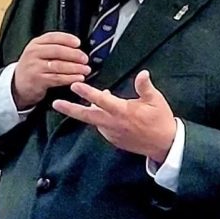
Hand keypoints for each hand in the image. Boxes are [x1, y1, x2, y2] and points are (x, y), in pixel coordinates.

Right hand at [13, 32, 90, 108]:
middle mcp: (34, 53)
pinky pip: (57, 78)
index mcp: (35, 44)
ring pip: (59, 65)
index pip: (53, 37)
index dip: (67, 39)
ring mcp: (35, 67)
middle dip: (74, 54)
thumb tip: (77, 48)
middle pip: (57, 51)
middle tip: (85, 58)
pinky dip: (70, 78)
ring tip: (85, 69)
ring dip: (75, 67)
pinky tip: (78, 78)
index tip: (78, 43)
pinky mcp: (38, 80)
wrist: (17, 85)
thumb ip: (53, 48)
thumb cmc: (33, 67)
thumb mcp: (38, 53)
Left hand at [52, 70, 176, 162]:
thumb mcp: (156, 100)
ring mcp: (112, 133)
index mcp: (123, 112)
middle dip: (70, 109)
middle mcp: (113, 123)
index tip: (75, 86)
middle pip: (87, 116)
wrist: (164, 144)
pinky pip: (101, 126)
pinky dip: (98, 118)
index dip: (87, 93)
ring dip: (86, 111)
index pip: (101, 100)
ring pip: (93, 120)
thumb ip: (145, 87)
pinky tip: (102, 110)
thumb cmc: (160, 120)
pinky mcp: (113, 139)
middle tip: (56, 103)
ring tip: (84, 100)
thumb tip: (142, 73)